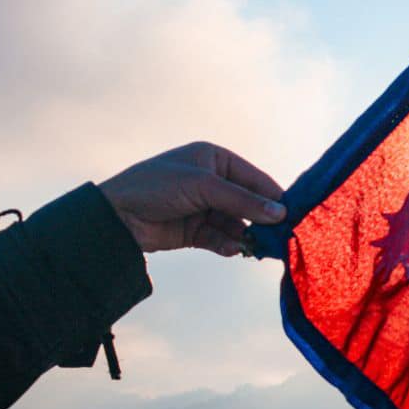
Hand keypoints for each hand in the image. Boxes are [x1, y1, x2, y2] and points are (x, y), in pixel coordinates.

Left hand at [98, 142, 285, 256]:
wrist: (114, 216)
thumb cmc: (156, 187)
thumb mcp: (203, 187)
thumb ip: (243, 200)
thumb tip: (280, 212)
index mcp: (215, 159)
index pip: (254, 178)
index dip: (273, 196)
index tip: (294, 214)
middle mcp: (212, 181)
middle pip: (248, 202)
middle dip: (261, 219)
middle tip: (280, 237)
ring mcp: (203, 207)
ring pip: (236, 223)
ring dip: (246, 235)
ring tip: (255, 247)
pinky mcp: (194, 230)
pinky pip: (220, 238)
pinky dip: (228, 244)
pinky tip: (234, 250)